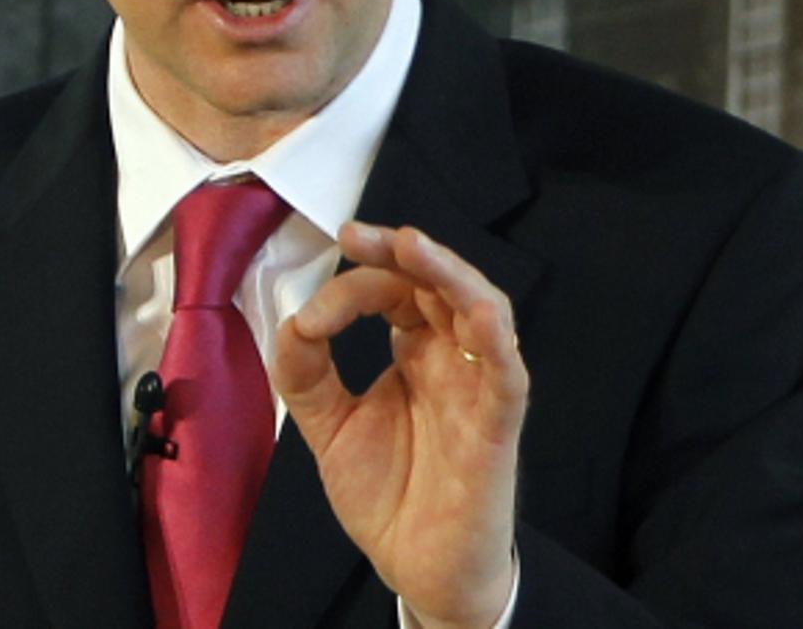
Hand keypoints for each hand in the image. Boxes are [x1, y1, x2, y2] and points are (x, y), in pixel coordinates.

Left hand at [272, 222, 526, 628]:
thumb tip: (295, 320)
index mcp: (415, 353)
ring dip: (451, 275)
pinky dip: (498, 341)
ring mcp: (477, 389)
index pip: (395, 293)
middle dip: (402, 253)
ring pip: (482, 312)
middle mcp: (451, 360)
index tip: (310, 312)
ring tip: (413, 246)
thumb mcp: (330, 425)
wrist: (415, 568)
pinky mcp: (497, 428)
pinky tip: (478, 312)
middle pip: (439, 286)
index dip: (356, 283)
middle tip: (357, 235)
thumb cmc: (386, 493)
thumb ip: (308, 375)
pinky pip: (508, 377)